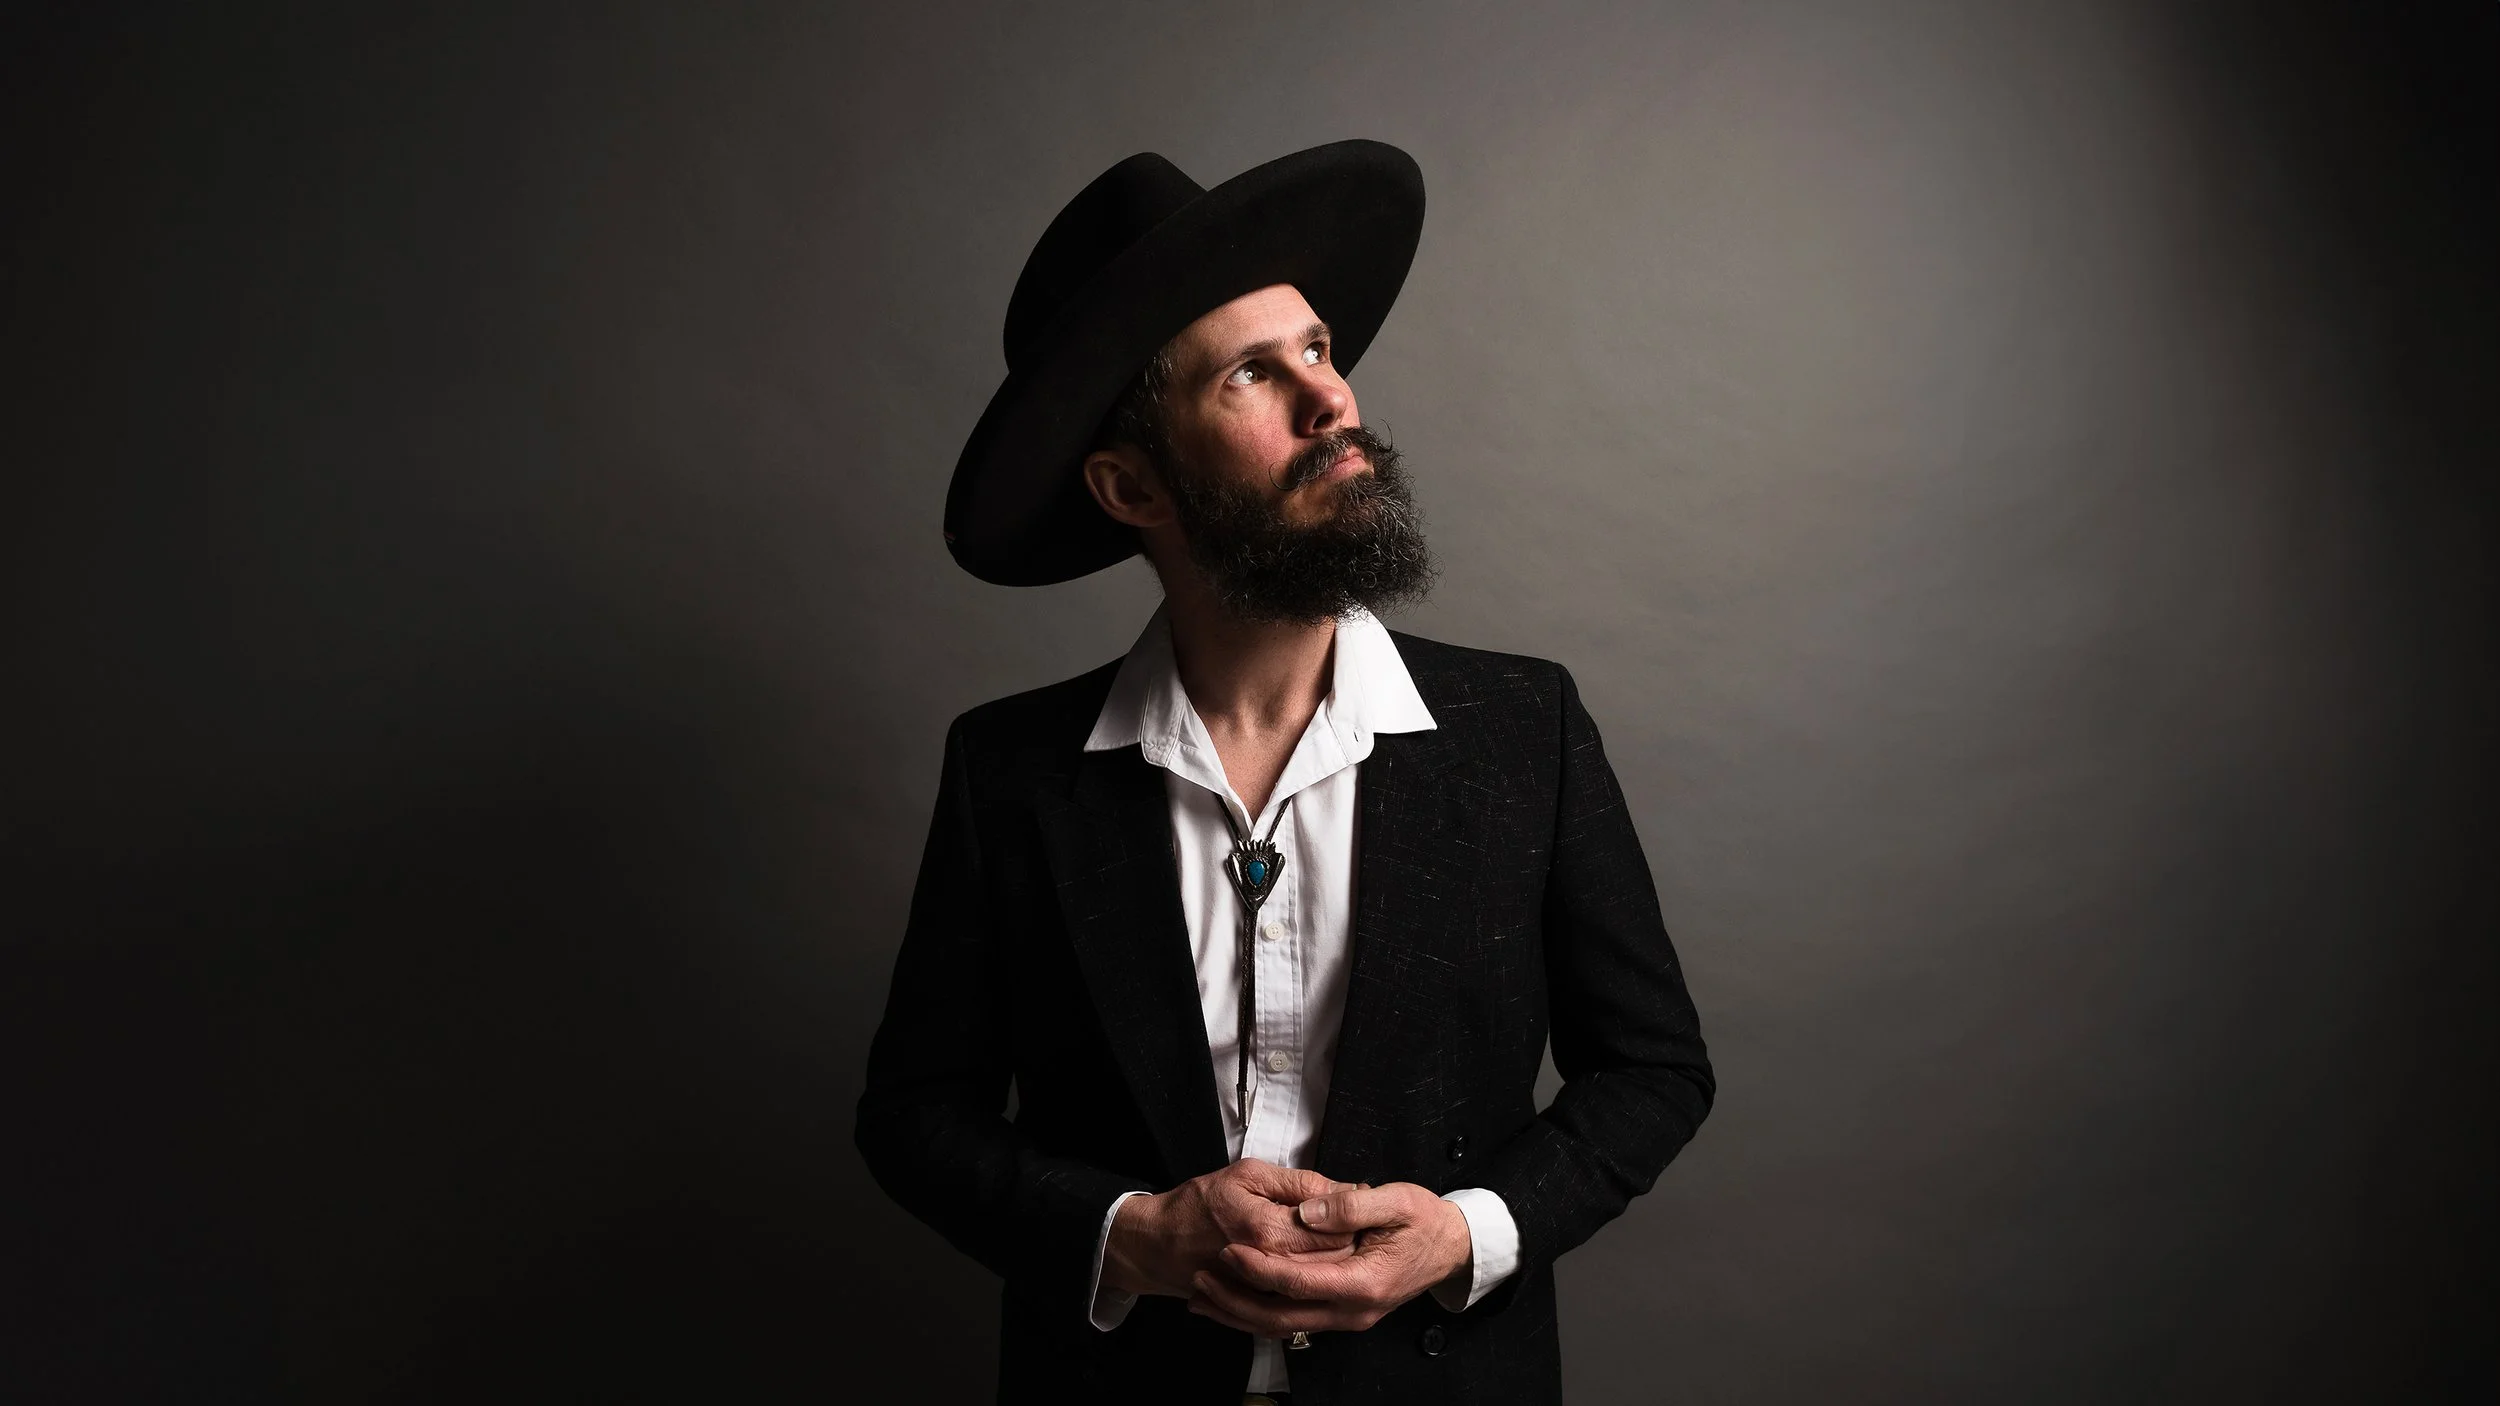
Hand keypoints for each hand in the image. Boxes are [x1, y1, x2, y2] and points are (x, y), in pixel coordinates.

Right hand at [1102, 1158, 1358, 1298]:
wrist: (1157, 1244)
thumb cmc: (1200, 1203)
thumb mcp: (1248, 1175)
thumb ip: (1301, 1183)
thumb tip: (1348, 1189)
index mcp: (1271, 1231)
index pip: (1338, 1233)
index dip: (1353, 1218)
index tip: (1355, 1204)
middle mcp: (1271, 1269)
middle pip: (1335, 1264)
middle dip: (1349, 1243)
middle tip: (1350, 1223)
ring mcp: (1266, 1294)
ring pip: (1321, 1286)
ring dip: (1333, 1266)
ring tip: (1329, 1244)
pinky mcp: (1259, 1308)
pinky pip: (1300, 1304)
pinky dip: (1311, 1287)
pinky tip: (1311, 1268)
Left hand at [1187, 1182, 1473, 1335]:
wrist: (1452, 1248)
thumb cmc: (1425, 1220)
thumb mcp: (1397, 1201)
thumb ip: (1350, 1206)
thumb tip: (1307, 1211)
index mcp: (1364, 1282)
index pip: (1298, 1282)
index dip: (1259, 1268)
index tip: (1227, 1249)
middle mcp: (1353, 1310)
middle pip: (1281, 1318)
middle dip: (1235, 1302)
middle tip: (1199, 1280)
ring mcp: (1347, 1318)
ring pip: (1283, 1328)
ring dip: (1240, 1314)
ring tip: (1202, 1297)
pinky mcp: (1342, 1315)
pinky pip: (1294, 1322)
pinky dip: (1259, 1314)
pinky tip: (1232, 1303)